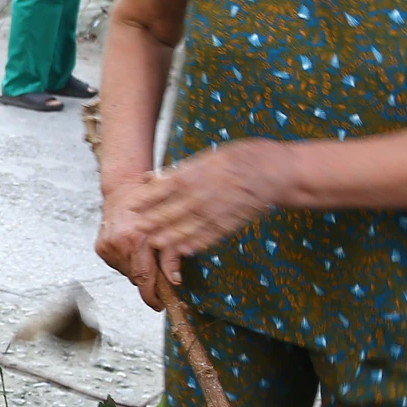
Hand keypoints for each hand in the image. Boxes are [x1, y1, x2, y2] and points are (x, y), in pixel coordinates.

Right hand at [96, 180, 180, 310]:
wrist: (123, 190)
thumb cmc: (148, 203)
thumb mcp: (167, 229)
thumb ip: (170, 257)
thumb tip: (174, 280)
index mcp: (135, 239)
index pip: (143, 277)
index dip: (151, 295)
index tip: (159, 305)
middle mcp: (117, 244)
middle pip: (136, 277)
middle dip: (149, 278)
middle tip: (158, 271)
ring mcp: (106, 246)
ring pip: (126, 272)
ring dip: (137, 268)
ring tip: (143, 252)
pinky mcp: (100, 247)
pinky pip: (117, 264)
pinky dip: (127, 261)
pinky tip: (132, 248)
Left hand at [129, 141, 294, 258]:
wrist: (276, 171)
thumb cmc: (241, 158)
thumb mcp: (206, 156)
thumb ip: (180, 171)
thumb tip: (153, 178)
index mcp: (191, 176)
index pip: (158, 192)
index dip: (143, 201)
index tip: (131, 206)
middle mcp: (198, 196)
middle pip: (166, 214)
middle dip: (150, 223)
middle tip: (137, 228)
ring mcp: (213, 213)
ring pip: (183, 231)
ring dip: (166, 238)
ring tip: (154, 242)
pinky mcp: (228, 225)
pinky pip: (205, 239)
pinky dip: (192, 246)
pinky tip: (181, 250)